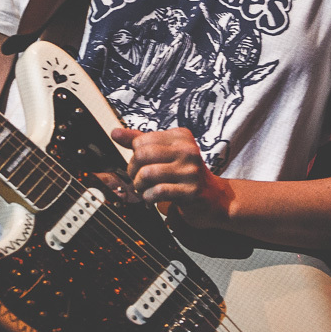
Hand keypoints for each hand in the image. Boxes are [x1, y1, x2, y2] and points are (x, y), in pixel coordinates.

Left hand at [110, 127, 231, 227]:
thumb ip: (140, 142)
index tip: (139, 166)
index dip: (134, 156)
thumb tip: (115, 132)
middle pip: (142, 155)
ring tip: (144, 189)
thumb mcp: (165, 153)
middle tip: (138, 179)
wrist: (215, 199)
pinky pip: (157, 191)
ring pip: (148, 174)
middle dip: (133, 171)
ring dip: (140, 185)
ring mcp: (191, 171)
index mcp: (181, 136)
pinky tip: (152, 198)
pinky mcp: (191, 191)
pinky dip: (148, 197)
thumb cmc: (185, 174)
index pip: (141, 140)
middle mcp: (187, 150)